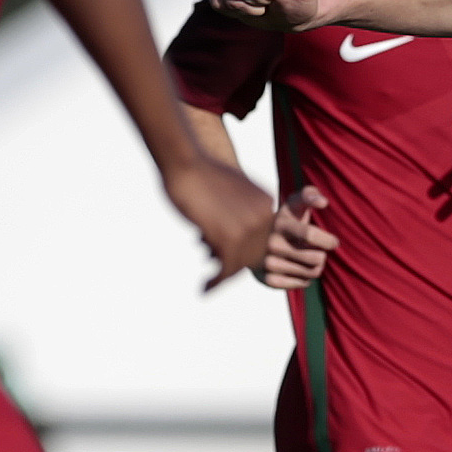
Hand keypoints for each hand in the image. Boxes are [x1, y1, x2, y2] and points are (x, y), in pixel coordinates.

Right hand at [167, 153, 278, 287]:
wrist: (186, 162)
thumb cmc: (199, 172)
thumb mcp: (228, 187)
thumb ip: (234, 207)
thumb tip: (222, 232)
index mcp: (265, 202)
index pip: (259, 237)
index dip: (242, 251)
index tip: (225, 259)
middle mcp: (263, 216)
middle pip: (254, 253)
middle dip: (234, 265)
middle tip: (217, 276)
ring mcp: (248, 227)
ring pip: (241, 263)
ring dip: (224, 278)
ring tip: (208, 286)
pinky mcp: (229, 237)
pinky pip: (227, 268)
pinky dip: (216, 282)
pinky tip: (205, 289)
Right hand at [258, 183, 338, 288]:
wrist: (256, 239)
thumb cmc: (287, 220)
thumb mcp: (295, 203)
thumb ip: (310, 195)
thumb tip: (323, 202)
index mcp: (280, 223)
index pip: (310, 234)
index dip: (328, 240)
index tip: (333, 241)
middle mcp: (271, 243)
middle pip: (315, 258)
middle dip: (323, 254)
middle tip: (319, 251)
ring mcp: (268, 263)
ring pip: (312, 272)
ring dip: (317, 266)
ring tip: (310, 258)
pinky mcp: (268, 280)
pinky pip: (302, 283)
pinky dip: (306, 277)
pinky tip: (299, 268)